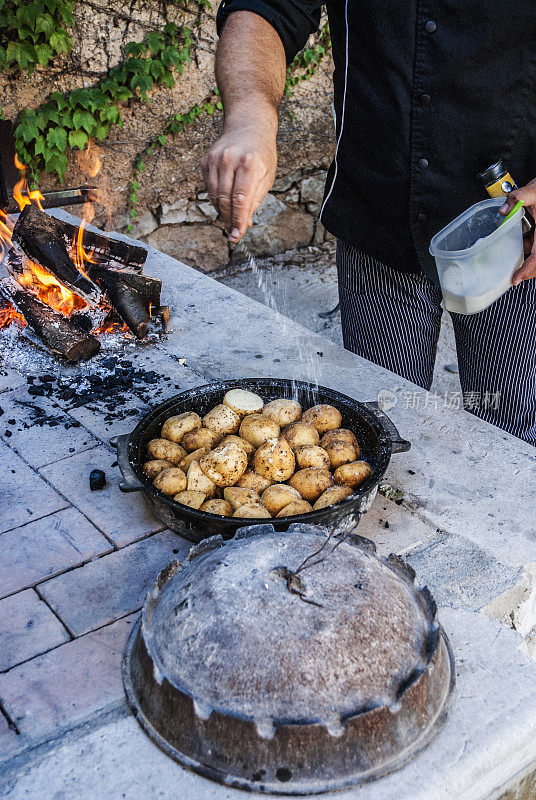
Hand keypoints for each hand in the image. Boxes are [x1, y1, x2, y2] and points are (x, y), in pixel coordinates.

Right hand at [201, 124, 276, 242]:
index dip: (238, 219)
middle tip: (233, 234)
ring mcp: (215, 158)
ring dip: (221, 212)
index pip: (240, 199)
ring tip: (230, 222)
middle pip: (225, 199)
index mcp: (249, 163)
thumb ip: (254, 200)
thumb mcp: (266, 176)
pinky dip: (215, 199)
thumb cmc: (261, 154)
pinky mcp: (206, 160)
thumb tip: (244, 224)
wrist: (248, 125)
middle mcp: (230, 159)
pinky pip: (208, 187)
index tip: (237, 235)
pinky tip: (224, 203)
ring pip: (214, 195)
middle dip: (229, 220)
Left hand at [499, 179, 535, 284]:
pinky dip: (529, 248)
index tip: (516, 279)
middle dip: (527, 270)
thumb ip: (517, 198)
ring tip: (515, 260)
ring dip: (527, 258)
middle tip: (514, 277)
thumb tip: (503, 210)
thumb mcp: (533, 190)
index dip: (528, 270)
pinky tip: (519, 242)